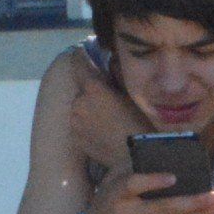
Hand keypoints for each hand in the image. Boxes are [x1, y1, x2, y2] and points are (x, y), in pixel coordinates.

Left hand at [65, 55, 138, 176]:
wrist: (134, 161)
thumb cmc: (139, 124)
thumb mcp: (134, 95)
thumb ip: (118, 76)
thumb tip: (110, 63)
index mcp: (93, 88)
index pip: (79, 64)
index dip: (81, 56)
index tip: (82, 52)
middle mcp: (78, 102)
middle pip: (83, 88)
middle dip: (92, 89)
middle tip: (109, 96)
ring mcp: (74, 122)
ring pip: (80, 107)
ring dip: (89, 106)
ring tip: (107, 116)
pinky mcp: (75, 138)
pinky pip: (80, 124)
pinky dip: (88, 123)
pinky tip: (103, 130)